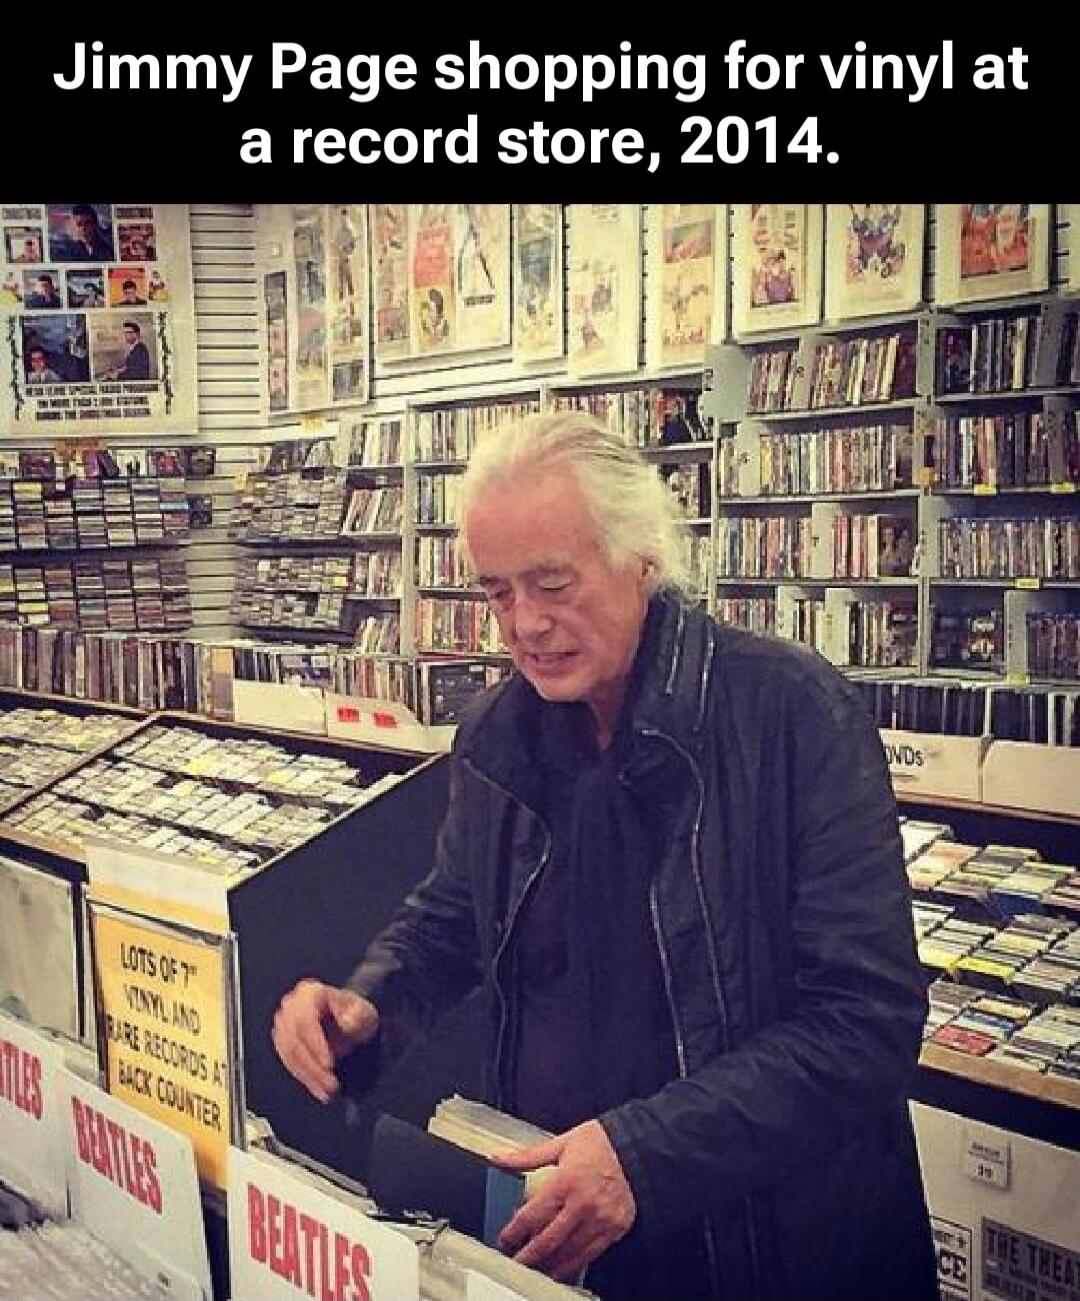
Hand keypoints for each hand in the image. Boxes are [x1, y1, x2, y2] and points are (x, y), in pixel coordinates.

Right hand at [271, 979, 377, 1102]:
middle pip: (294, 1041)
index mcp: (309, 993)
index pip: (305, 1021)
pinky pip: (290, 1063)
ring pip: (290, 1056)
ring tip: (329, 1092)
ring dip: (310, 1077)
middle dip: (313, 1067)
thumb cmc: (355, 1013)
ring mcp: (284, 1024)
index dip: (315, 1044)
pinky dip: (306, 1078)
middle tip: (332, 1085)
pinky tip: (321, 1090)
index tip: (330, 1064)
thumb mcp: (364, 1012)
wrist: (347, 1019)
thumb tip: (348, 1022)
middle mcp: (291, 1006)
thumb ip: (358, 1017)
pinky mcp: (282, 1041)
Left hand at [493, 1120, 636, 1282]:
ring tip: (533, 1267)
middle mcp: (582, 1203)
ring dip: (547, 1264)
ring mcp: (599, 1219)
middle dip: (526, 1255)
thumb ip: (528, 1156)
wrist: (636, 1148)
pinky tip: (559, 1268)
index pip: (531, 1215)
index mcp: (566, 1180)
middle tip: (514, 1261)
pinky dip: (571, 1265)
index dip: (513, 1232)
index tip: (505, 1239)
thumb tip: (500, 1158)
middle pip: (547, 1240)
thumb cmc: (600, 1143)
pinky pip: (588, 1255)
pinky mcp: (613, 1229)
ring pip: (567, 1252)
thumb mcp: (561, 1143)